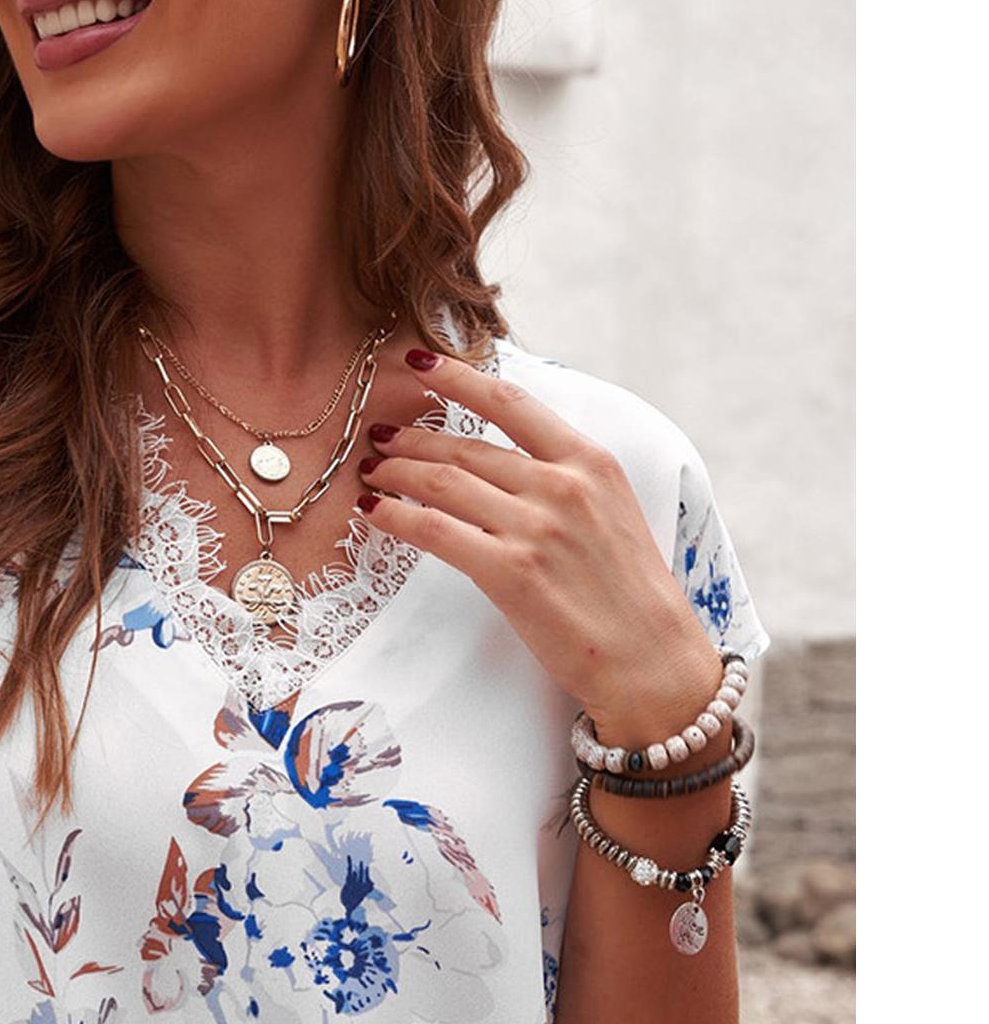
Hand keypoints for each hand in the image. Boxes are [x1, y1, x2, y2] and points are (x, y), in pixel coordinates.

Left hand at [356, 349, 719, 736]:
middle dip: (412, 437)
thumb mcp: (613, 515)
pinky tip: (373, 511)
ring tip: (371, 472)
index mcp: (591, 462)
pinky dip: (396, 516)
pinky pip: (436, 531)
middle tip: (379, 436)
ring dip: (397, 473)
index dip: (457, 377)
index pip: (511, 401)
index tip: (419, 363)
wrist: (651, 659)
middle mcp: (561, 485)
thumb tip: (516, 465)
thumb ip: (568, 482)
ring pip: (443, 483)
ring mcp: (535, 527)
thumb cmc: (631, 597)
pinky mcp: (511, 572)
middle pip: (466, 446)